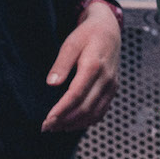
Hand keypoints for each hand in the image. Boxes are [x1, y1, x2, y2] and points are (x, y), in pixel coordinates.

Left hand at [41, 0, 121, 131]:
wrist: (109, 31)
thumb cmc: (86, 35)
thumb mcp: (70, 44)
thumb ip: (61, 64)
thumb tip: (51, 84)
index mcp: (94, 66)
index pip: (76, 95)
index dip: (61, 110)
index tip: (47, 120)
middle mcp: (106, 79)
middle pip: (85, 108)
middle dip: (65, 121)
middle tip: (46, 127)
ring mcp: (112, 86)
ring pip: (94, 113)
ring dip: (75, 124)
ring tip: (57, 127)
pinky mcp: (113, 90)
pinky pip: (101, 111)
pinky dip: (87, 121)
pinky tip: (72, 124)